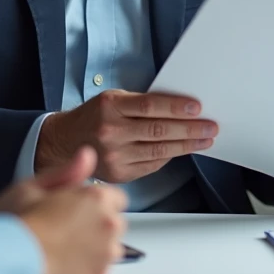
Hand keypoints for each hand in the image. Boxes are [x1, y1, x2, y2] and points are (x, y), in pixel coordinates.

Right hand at [0, 148, 129, 273]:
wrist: (2, 257)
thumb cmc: (14, 221)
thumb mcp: (35, 185)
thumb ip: (68, 171)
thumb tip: (87, 155)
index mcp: (97, 197)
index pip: (117, 197)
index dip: (95, 202)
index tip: (79, 208)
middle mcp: (108, 222)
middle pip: (115, 221)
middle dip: (97, 223)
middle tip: (66, 227)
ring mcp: (106, 250)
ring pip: (111, 245)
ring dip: (96, 245)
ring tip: (66, 245)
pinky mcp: (99, 273)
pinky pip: (102, 266)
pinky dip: (89, 264)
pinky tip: (67, 260)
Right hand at [36, 90, 217, 182]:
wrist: (63, 143)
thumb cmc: (92, 117)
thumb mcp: (112, 99)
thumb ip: (140, 103)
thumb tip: (178, 107)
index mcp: (110, 107)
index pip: (150, 106)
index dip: (176, 107)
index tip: (197, 108)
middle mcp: (111, 131)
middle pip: (158, 130)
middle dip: (190, 129)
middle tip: (210, 127)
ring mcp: (114, 155)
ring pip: (159, 150)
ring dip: (186, 145)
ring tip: (204, 139)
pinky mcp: (118, 173)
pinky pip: (151, 165)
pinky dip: (169, 156)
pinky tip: (182, 150)